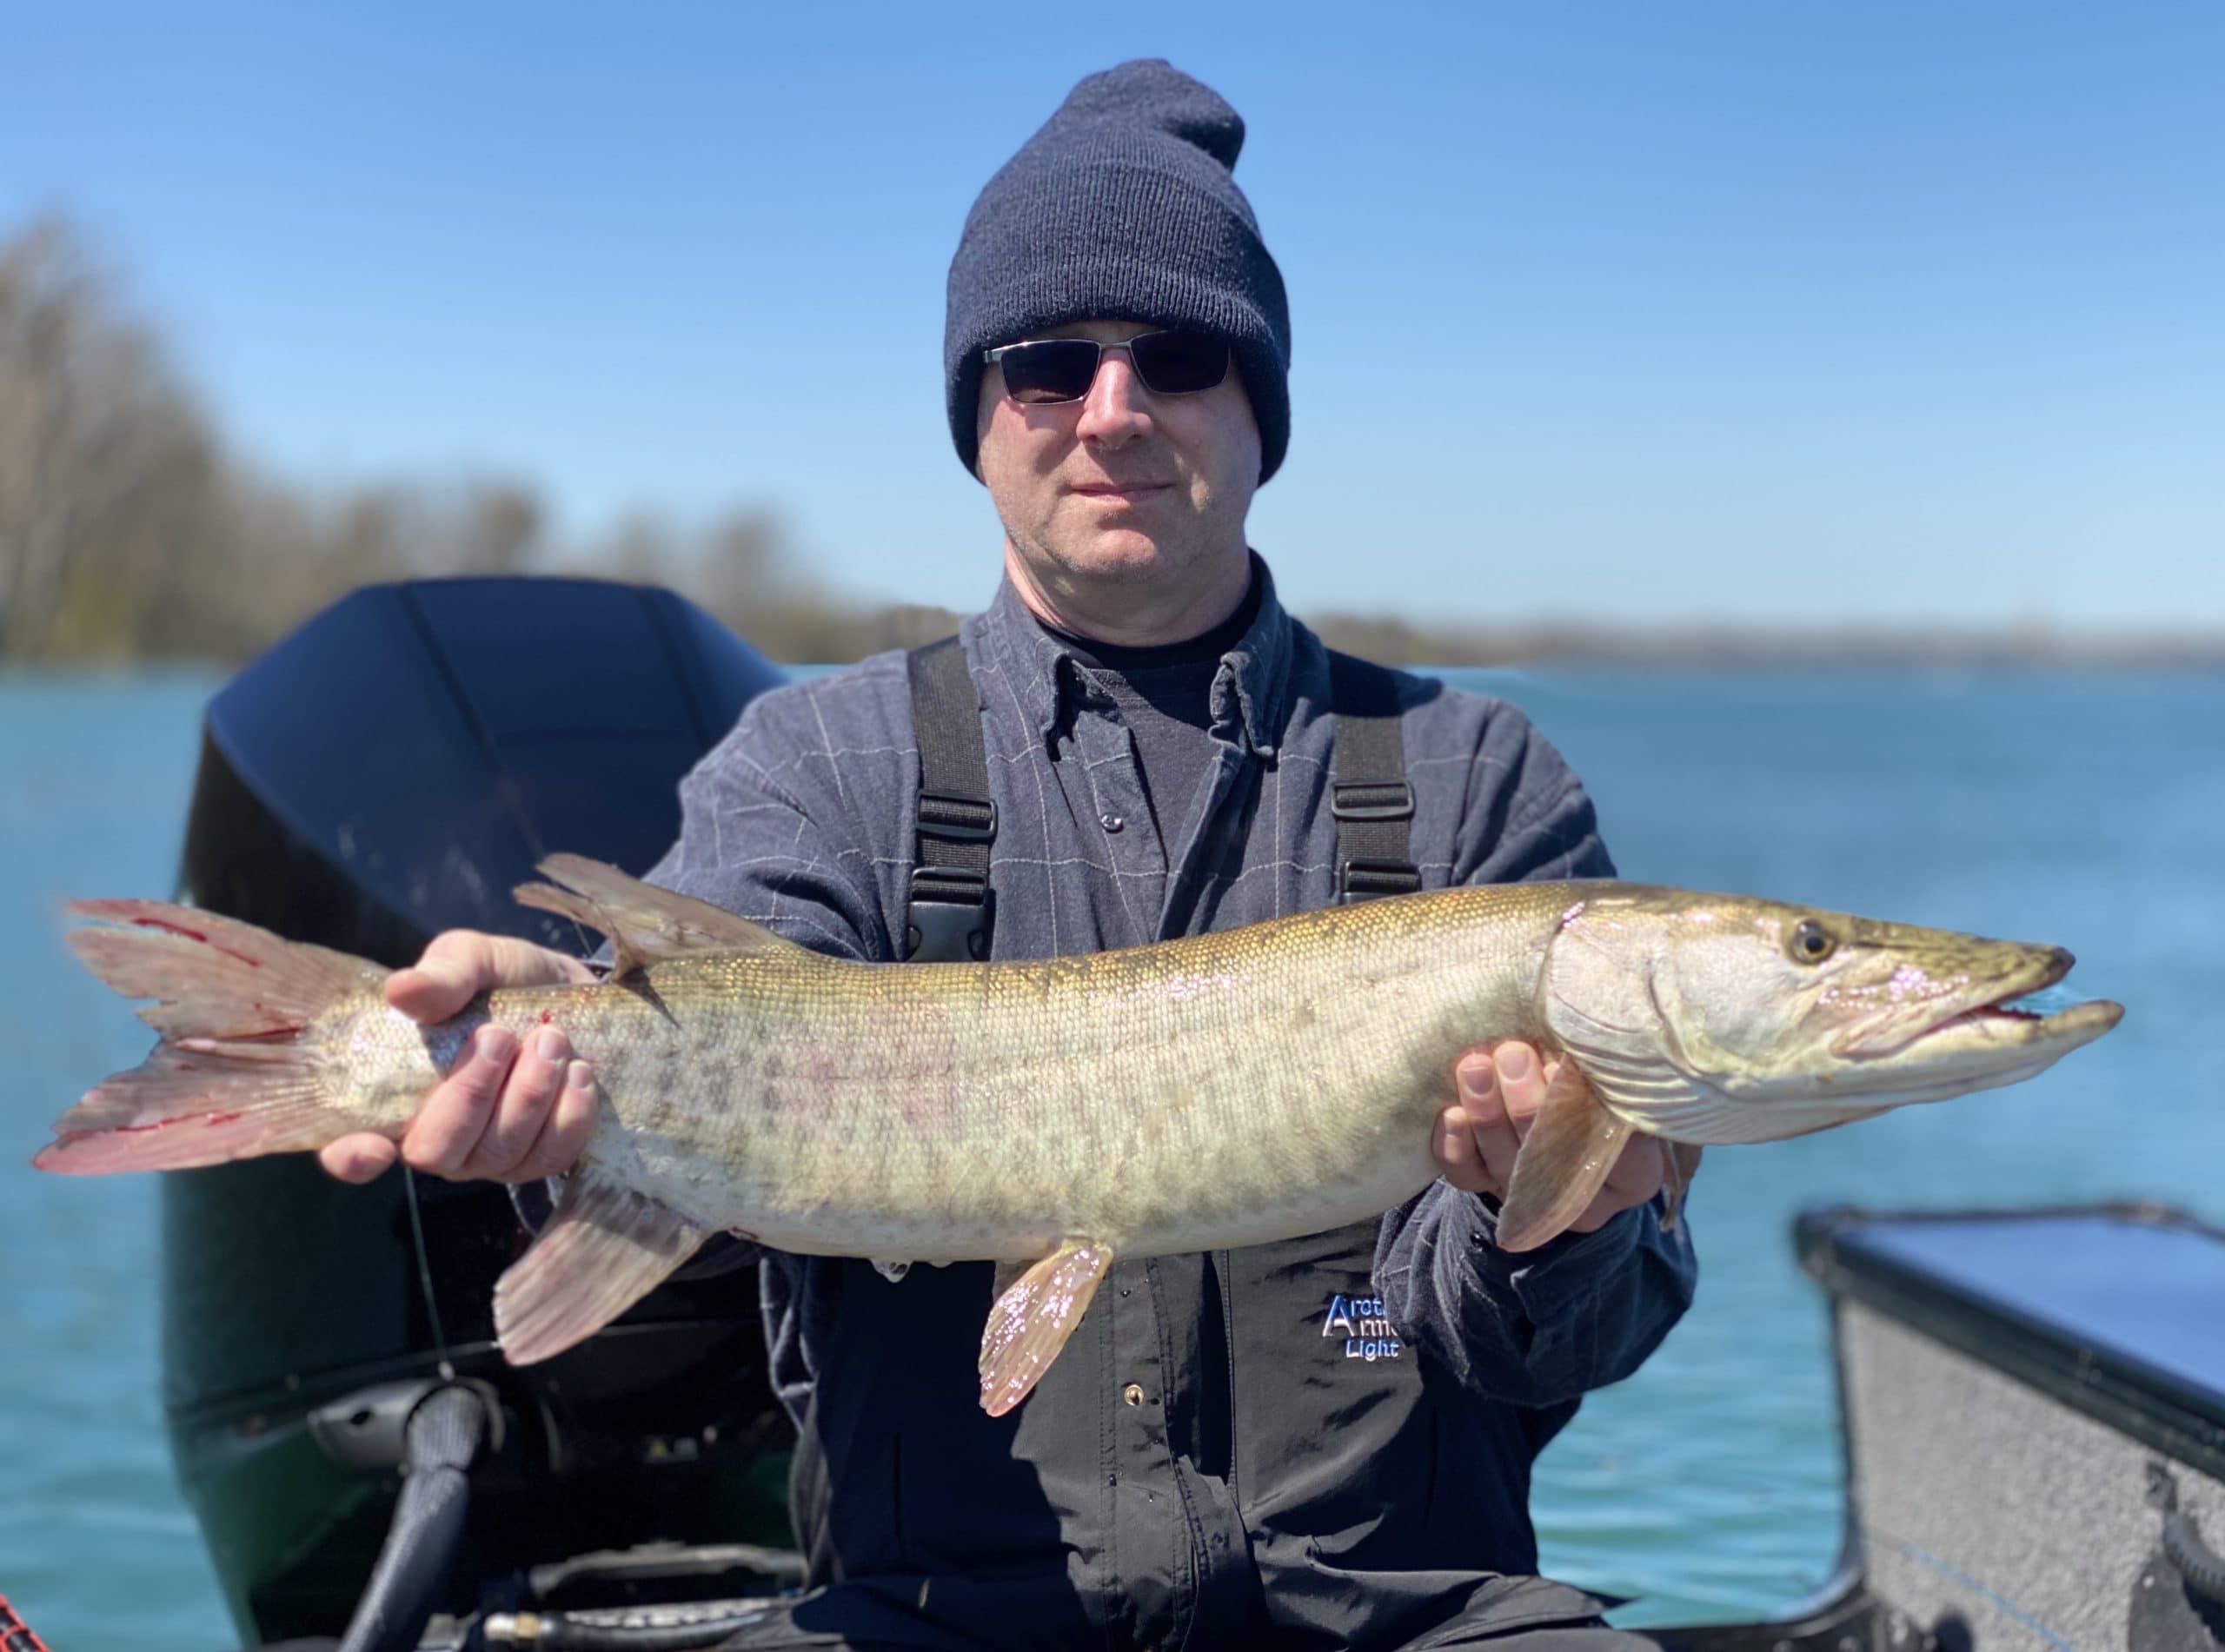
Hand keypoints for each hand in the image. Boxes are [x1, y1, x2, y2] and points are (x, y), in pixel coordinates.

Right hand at [319, 931, 598, 1185]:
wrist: (573, 991)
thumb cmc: (504, 981)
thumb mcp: (474, 960)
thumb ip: (441, 976)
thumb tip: (402, 991)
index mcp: (396, 1095)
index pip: (353, 1151)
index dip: (353, 1159)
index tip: (373, 1147)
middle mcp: (437, 1137)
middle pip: (437, 1152)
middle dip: (472, 1093)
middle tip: (500, 1035)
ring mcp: (489, 1155)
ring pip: (499, 1154)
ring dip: (529, 1092)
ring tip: (552, 1038)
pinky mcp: (541, 1157)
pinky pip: (551, 1156)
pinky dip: (569, 1113)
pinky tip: (579, 1071)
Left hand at [1431, 1041, 1688, 1236]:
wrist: (1558, 1111)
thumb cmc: (1599, 1087)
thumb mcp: (1616, 1083)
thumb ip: (1605, 1073)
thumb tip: (1582, 1041)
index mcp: (1632, 1175)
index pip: (1618, 1154)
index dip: (1588, 1110)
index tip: (1565, 1066)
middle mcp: (1581, 1196)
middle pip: (1549, 1155)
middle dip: (1527, 1102)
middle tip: (1513, 1054)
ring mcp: (1530, 1195)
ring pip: (1503, 1163)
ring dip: (1487, 1110)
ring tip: (1475, 1065)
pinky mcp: (1486, 1186)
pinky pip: (1466, 1174)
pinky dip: (1456, 1143)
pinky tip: (1451, 1112)